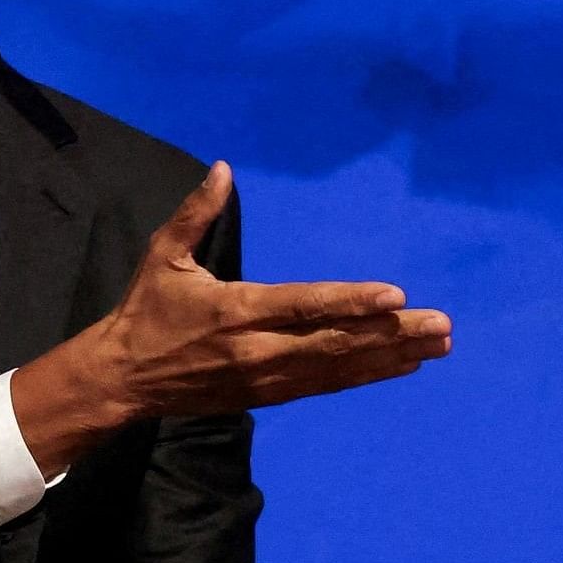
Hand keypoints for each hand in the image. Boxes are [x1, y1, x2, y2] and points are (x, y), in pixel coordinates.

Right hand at [11, 162, 452, 472]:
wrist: (121, 380)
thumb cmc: (146, 311)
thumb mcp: (163, 255)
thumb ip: (196, 213)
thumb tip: (222, 167)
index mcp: (236, 310)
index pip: (304, 306)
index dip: (351, 303)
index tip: (395, 297)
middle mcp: (258, 349)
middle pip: (335, 343)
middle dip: (392, 335)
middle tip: (441, 326)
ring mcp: (267, 377)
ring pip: (338, 369)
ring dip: (391, 357)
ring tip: (437, 346)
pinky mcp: (269, 394)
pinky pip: (326, 385)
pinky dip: (366, 375)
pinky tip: (403, 365)